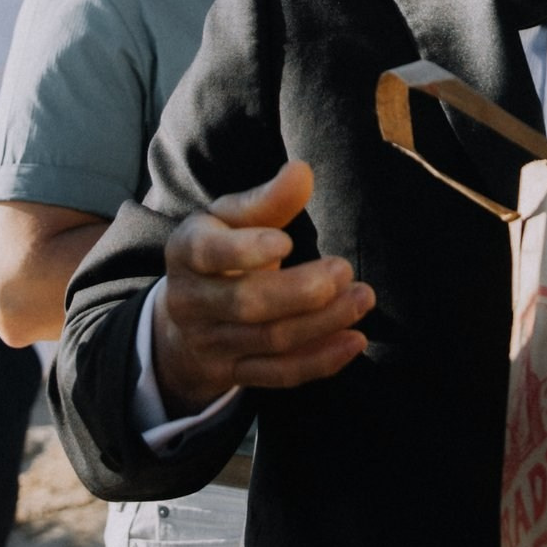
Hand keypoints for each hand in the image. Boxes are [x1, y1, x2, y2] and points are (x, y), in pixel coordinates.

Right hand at [155, 159, 371, 412]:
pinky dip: (320, 361)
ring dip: (323, 322)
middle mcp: (192, 301)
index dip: (246, 250)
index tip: (287, 241)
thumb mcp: (230, 219)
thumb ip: (267, 200)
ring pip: (270, 341)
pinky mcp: (234, 373)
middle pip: (247, 303)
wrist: (185, 317)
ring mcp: (211, 343)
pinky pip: (279, 374)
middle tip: (344, 270)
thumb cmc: (218, 251)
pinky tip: (354, 340)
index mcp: (187, 251)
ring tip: (362, 297)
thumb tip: (302, 172)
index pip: (209, 253)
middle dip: (300, 291)